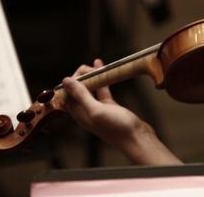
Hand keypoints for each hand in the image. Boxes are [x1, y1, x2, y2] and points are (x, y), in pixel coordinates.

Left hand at [62, 59, 181, 164]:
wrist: (137, 138)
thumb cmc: (116, 128)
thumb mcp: (96, 110)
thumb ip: (81, 95)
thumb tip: (66, 81)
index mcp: (79, 114)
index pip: (68, 94)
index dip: (71, 82)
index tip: (80, 72)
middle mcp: (87, 111)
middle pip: (79, 90)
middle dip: (82, 77)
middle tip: (90, 68)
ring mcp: (99, 108)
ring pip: (91, 88)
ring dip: (92, 76)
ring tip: (96, 64)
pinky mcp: (110, 106)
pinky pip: (103, 90)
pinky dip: (103, 80)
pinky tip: (105, 70)